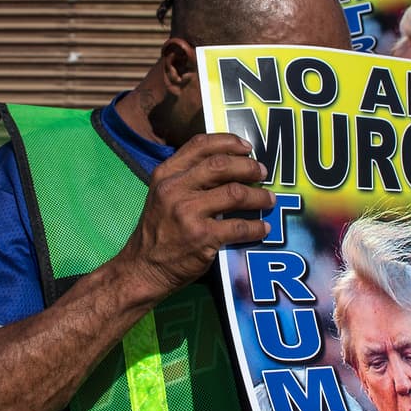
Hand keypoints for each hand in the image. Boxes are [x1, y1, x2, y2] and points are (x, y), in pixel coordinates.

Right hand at [116, 133, 273, 304]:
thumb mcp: (162, 195)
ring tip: (268, 199)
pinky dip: (256, 228)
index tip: (247, 148)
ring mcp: (188, 213)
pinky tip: (263, 229)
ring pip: (235, 193)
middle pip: (221, 165)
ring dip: (258, 196)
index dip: (228, 142)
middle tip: (262, 173)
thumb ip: (186, 178)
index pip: (200, 145)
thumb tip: (228, 166)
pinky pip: (239, 227)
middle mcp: (174, 189)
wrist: (142, 268)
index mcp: (165, 174)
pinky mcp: (201, 237)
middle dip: (248, 167)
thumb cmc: (157, 231)